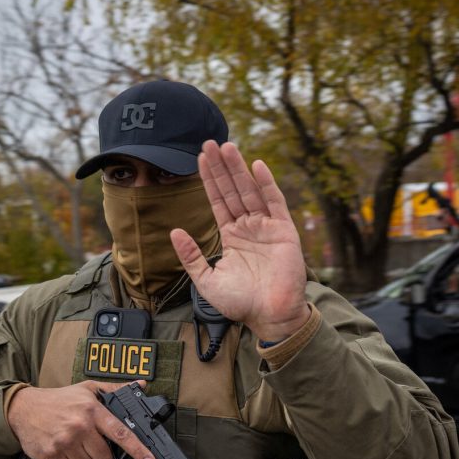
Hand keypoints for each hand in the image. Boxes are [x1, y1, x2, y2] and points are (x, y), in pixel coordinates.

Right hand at [7, 381, 156, 458]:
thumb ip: (114, 389)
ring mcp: (64, 442)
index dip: (138, 450)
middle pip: (105, 458)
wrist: (23, 408)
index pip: (120, 433)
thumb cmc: (58, 400)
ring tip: (78, 448)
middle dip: (102, 455)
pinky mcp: (51, 455)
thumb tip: (140, 385)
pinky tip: (67, 454)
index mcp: (91, 410)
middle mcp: (79, 427)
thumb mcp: (86, 390)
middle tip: (92, 444)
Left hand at [171, 141, 309, 342]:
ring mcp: (267, 227)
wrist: (268, 316)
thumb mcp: (206, 279)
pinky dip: (266, 184)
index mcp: (231, 236)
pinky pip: (275, 202)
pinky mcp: (284, 231)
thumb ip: (191, 256)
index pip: (218, 201)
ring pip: (250, 191)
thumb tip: (174, 231)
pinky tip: (256, 165)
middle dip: (221, 167)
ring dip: (239, 169)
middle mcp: (249, 227)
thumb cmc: (239, 303)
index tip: (199, 159)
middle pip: (232, 190)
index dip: (209, 180)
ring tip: (227, 146)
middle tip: (210, 142)